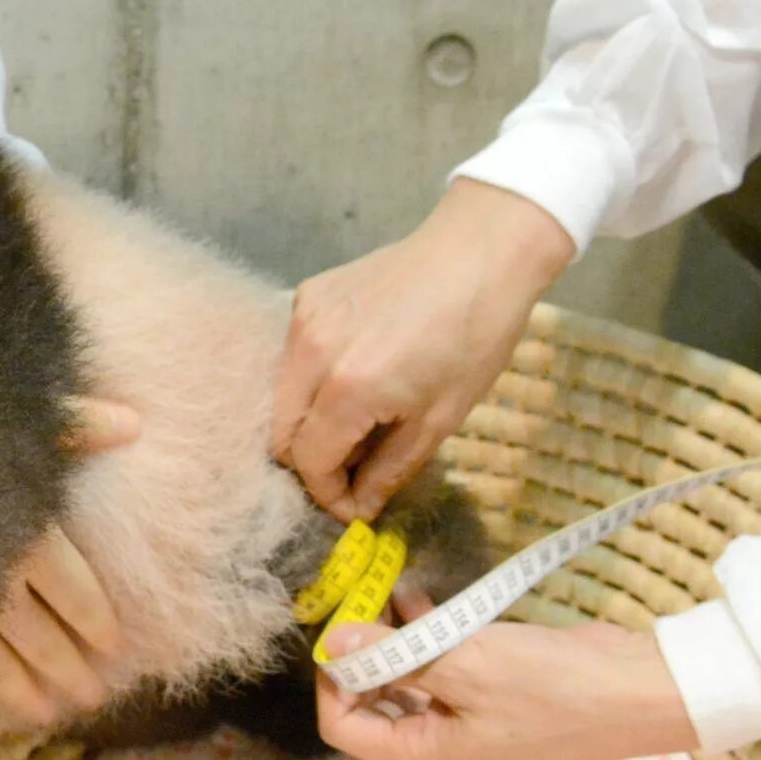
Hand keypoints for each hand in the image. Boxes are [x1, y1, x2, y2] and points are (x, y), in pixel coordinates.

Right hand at [0, 396, 138, 724]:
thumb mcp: (11, 415)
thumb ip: (71, 424)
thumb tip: (134, 422)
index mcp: (23, 527)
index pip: (73, 588)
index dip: (95, 621)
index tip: (113, 648)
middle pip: (36, 631)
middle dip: (64, 666)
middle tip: (92, 698)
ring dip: (18, 686)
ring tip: (44, 716)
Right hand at [272, 179, 574, 522]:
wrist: (480, 251)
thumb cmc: (475, 337)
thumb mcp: (440, 417)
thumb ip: (390, 468)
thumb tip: (360, 507)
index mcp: (348, 388)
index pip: (309, 460)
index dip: (328, 493)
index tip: (354, 507)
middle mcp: (310, 353)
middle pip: (280, 433)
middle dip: (312, 461)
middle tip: (353, 468)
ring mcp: (302, 319)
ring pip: (280, 395)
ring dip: (309, 420)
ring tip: (356, 421)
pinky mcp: (305, 296)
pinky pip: (292, 357)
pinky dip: (312, 379)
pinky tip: (354, 372)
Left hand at [314, 618, 698, 759]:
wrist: (641, 691)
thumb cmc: (550, 686)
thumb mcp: (465, 664)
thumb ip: (395, 654)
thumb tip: (335, 642)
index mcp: (422, 757)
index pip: (343, 726)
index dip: (332, 678)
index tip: (340, 624)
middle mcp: (436, 747)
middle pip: (370, 703)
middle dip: (361, 651)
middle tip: (357, 596)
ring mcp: (464, 724)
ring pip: (405, 679)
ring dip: (393, 637)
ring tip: (385, 587)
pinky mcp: (489, 696)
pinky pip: (439, 669)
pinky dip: (426, 636)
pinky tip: (419, 596)